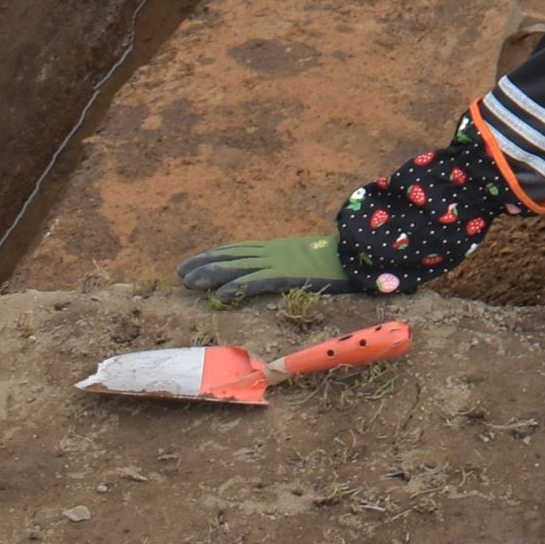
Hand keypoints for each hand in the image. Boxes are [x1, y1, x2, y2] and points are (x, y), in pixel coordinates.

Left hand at [178, 232, 347, 308]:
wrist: (364, 252)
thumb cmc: (344, 260)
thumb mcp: (313, 262)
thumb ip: (296, 267)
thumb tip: (287, 274)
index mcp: (280, 249)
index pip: (242, 250)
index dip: (217, 255)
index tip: (196, 261)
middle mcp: (276, 252)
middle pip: (234, 256)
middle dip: (206, 263)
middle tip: (180, 272)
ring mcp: (281, 262)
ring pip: (239, 267)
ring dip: (212, 273)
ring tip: (188, 281)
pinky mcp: (290, 275)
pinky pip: (259, 282)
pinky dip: (238, 287)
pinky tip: (221, 295)